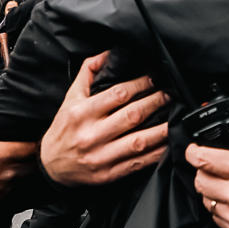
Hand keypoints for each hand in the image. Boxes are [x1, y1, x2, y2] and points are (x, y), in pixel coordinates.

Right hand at [0, 100, 34, 196]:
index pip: (30, 148)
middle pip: (31, 166)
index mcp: (1, 153)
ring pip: (22, 178)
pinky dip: (10, 183)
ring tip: (17, 164)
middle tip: (29, 152)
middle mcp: (6, 171)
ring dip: (22, 171)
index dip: (35, 144)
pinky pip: (11, 189)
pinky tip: (3, 177)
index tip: (35, 140)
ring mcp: (2, 186)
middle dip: (32, 159)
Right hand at [40, 52, 169, 186]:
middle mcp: (91, 134)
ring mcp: (101, 156)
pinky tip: (168, 143)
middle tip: (170, 95)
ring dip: (162, 129)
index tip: (154, 79)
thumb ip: (88, 72)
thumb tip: (108, 54)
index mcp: (81, 113)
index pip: (117, 94)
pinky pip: (138, 163)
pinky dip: (157, 153)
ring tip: (176, 118)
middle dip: (156, 103)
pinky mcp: (109, 173)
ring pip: (139, 141)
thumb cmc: (64, 128)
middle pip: (132, 116)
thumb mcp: (71, 97)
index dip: (140, 85)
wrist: (52, 165)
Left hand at [187, 119, 228, 227]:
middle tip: (211, 170)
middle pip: (199, 181)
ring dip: (211, 193)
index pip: (203, 159)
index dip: (192, 153)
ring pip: (205, 201)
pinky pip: (216, 218)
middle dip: (202, 173)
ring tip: (223, 187)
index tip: (193, 151)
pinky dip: (220, 210)